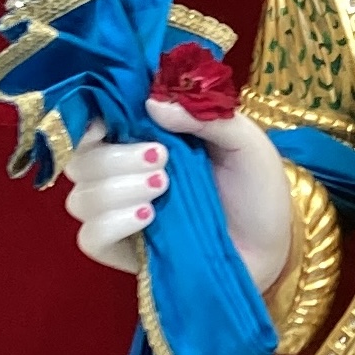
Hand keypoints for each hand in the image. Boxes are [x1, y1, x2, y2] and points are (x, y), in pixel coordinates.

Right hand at [63, 95, 293, 293]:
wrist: (273, 246)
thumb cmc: (257, 189)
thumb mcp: (243, 141)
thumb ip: (204, 116)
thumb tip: (153, 103)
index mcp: (146, 139)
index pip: (93, 125)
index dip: (89, 120)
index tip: (107, 122)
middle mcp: (124, 175)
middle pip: (80, 162)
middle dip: (115, 158)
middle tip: (163, 159)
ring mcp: (121, 214)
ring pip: (80, 199)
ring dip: (116, 190)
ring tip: (163, 187)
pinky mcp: (125, 251)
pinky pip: (90, 239)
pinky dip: (111, 224)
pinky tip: (148, 217)